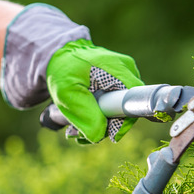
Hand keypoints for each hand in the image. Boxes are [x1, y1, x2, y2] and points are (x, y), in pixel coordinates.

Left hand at [1, 4, 142, 142]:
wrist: (59, 56)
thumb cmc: (63, 69)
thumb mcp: (67, 92)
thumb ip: (84, 114)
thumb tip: (98, 137)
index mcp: (119, 70)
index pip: (134, 103)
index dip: (122, 123)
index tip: (105, 135)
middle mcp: (127, 73)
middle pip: (127, 111)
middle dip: (104, 127)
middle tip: (78, 134)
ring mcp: (123, 79)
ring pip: (119, 112)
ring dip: (98, 126)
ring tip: (74, 130)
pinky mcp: (117, 85)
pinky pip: (114, 107)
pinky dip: (97, 118)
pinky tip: (81, 121)